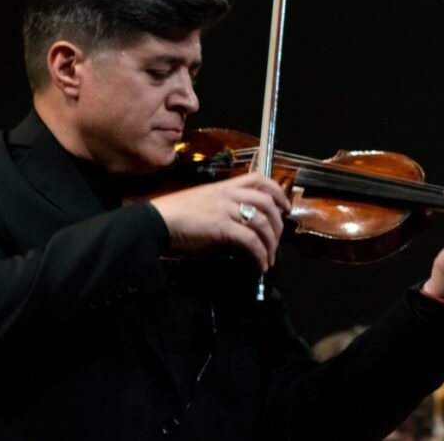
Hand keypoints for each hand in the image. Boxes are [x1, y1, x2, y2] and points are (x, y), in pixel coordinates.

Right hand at [149, 173, 290, 272]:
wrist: (158, 220)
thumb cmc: (177, 213)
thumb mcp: (205, 203)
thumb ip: (225, 208)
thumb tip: (242, 226)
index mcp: (225, 186)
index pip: (259, 179)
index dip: (277, 192)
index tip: (285, 207)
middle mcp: (229, 194)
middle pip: (268, 202)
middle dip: (279, 223)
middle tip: (279, 238)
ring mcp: (226, 209)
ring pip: (263, 222)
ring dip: (272, 243)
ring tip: (270, 257)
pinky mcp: (222, 227)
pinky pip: (250, 240)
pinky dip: (260, 254)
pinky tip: (260, 264)